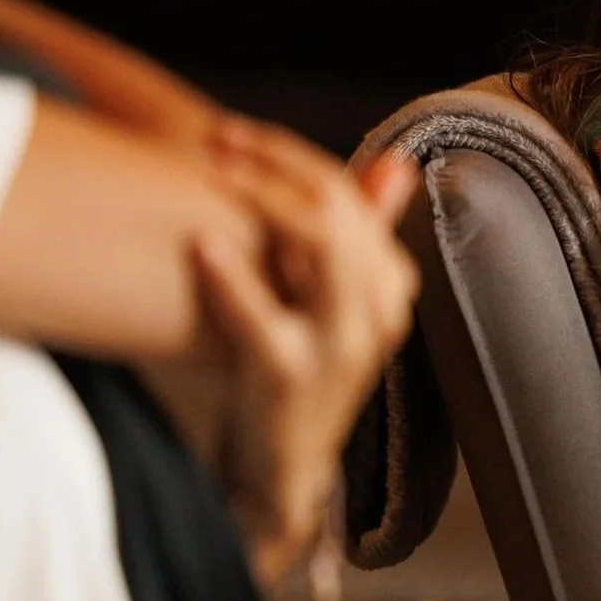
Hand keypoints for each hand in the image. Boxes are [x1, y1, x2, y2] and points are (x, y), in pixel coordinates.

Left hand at [191, 119, 418, 584]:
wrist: (280, 468)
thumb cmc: (293, 371)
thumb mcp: (328, 299)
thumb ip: (359, 232)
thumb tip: (399, 164)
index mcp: (390, 286)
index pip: (352, 196)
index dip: (294, 156)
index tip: (236, 133)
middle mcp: (378, 311)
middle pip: (339, 209)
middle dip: (277, 163)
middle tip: (217, 138)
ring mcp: (342, 345)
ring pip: (322, 246)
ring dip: (263, 200)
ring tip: (213, 171)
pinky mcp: (294, 376)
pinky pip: (265, 315)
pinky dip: (232, 276)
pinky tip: (202, 243)